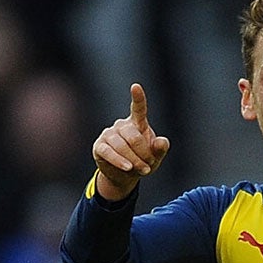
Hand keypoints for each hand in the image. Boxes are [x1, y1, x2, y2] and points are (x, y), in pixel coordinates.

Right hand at [91, 83, 170, 200]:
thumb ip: (160, 149)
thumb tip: (162, 142)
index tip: (136, 86)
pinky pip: (109, 152)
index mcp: (137, 123)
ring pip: (121, 146)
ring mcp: (109, 134)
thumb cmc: (143, 161)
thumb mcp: (155, 157)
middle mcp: (122, 125)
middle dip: (143, 153)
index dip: (137, 97)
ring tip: (143, 170)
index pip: (138, 108)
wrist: (125, 175)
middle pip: (133, 136)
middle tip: (149, 166)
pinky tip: (128, 168)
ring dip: (134, 161)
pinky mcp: (100, 146)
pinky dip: (119, 161)